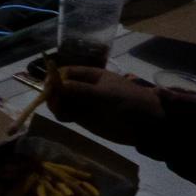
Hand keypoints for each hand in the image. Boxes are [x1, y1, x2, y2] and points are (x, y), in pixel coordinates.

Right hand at [47, 66, 165, 143]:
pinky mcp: (84, 117)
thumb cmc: (130, 102)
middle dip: (54, 92)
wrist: (146, 124)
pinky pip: (67, 113)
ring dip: (56, 103)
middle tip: (52, 101)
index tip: (49, 86)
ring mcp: (84, 102)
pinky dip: (62, 113)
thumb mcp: (106, 94)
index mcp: (92, 75)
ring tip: (59, 110)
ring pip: (62, 100)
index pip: (68, 72)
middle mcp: (84, 87)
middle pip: (61, 86)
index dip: (56, 77)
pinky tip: (64, 116)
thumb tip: (58, 85)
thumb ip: (82, 90)